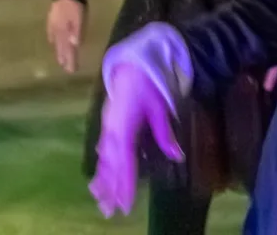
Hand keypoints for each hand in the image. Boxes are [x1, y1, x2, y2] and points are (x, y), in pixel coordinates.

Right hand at [46, 0, 85, 72]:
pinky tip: (53, 43)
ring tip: (60, 62)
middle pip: (62, 48)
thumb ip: (77, 30)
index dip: (70, 60)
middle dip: (65, 59)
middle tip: (67, 70)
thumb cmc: (76, 5)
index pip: (68, 50)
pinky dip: (53, 41)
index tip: (72, 71)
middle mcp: (57, 31)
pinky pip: (52, 34)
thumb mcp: (79, 17)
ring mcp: (54, 25)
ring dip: (59, 53)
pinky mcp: (53, 20)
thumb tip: (75, 45)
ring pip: (57, 42)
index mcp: (65, 32)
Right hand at [89, 65, 183, 217]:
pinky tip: (98, 176)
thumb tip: (178, 156)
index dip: (125, 184)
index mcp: (124, 127)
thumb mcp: (160, 108)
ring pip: (103, 160)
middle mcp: (111, 132)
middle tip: (109, 211)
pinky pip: (102, 151)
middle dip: (110, 189)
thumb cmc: (149, 85)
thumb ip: (166, 134)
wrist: (131, 65)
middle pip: (110, 166)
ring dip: (102, 181)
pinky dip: (100, 166)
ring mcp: (106, 129)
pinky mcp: (106, 126)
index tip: (126, 203)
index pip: (125, 162)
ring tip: (99, 200)